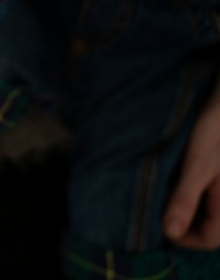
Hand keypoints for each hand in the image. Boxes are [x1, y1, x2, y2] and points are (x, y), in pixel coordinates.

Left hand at [163, 81, 219, 249]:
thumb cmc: (217, 129)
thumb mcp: (197, 164)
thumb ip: (185, 199)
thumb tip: (170, 231)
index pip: (208, 239)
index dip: (182, 237)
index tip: (157, 222)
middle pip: (208, 226)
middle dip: (182, 220)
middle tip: (155, 204)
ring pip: (206, 209)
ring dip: (185, 205)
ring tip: (163, 190)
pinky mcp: (219, 175)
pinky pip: (208, 193)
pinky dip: (191, 191)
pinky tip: (174, 177)